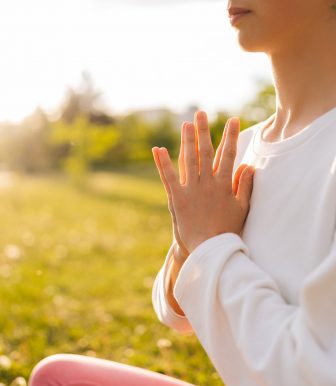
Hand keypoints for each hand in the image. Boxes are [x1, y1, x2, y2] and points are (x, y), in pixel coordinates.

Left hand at [152, 110, 254, 253]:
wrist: (208, 250)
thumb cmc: (227, 230)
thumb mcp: (242, 208)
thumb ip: (245, 186)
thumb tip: (249, 165)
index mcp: (224, 184)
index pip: (229, 155)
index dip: (231, 136)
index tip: (233, 120)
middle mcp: (207, 183)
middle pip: (206, 152)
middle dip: (204, 131)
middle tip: (201, 113)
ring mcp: (191, 190)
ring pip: (189, 160)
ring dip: (187, 141)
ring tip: (185, 124)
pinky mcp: (177, 199)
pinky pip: (168, 177)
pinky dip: (163, 163)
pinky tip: (158, 149)